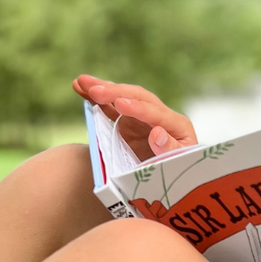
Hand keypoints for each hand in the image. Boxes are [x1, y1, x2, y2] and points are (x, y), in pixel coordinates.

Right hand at [73, 74, 197, 160]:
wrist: (172, 179)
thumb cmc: (179, 172)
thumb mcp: (179, 164)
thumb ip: (169, 149)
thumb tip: (157, 133)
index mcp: (177, 125)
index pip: (156, 112)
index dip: (138, 108)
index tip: (120, 103)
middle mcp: (161, 116)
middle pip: (139, 98)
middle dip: (116, 93)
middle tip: (95, 90)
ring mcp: (143, 118)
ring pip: (123, 98)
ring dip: (103, 89)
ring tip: (82, 81)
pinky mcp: (129, 122)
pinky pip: (112, 109)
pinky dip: (97, 100)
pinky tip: (81, 89)